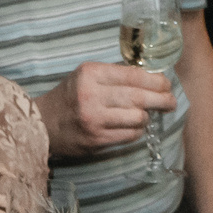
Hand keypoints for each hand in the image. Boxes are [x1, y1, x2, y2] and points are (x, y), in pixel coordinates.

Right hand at [37, 62, 174, 157]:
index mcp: (91, 74)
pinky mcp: (96, 139)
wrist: (41, 124)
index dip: (155, 80)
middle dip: (161, 99)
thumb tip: (149, 78)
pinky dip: (136, 131)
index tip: (166, 84)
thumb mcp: (85, 76)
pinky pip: (129, 135)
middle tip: (171, 102)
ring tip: (145, 115)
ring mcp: (94, 119)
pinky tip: (133, 127)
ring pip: (137, 117)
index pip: (133, 75)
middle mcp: (92, 95)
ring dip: (146, 117)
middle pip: (139, 97)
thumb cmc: (69, 97)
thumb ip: (113, 75)